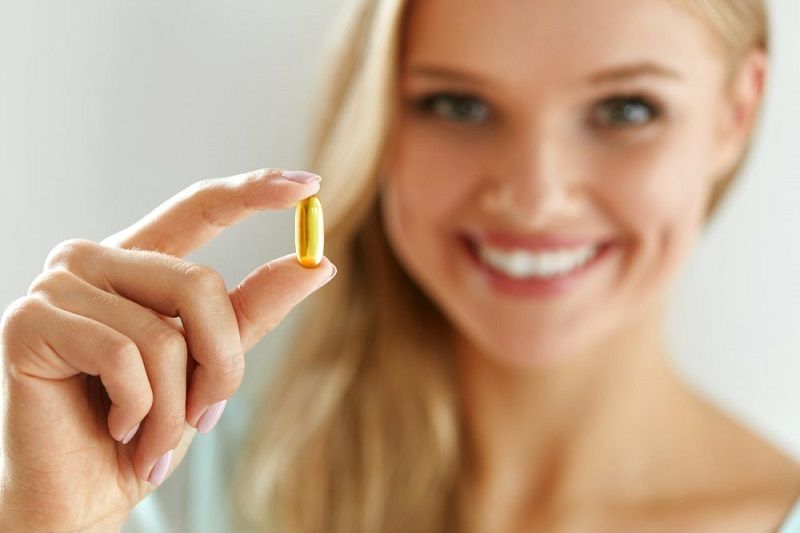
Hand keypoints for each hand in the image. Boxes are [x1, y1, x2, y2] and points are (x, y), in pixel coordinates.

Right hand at [0, 168, 335, 530]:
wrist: (82, 493)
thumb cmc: (146, 424)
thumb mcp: (211, 361)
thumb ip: (256, 308)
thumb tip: (319, 263)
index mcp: (137, 262)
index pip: (198, 208)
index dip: (251, 192)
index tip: (310, 186)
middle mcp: (93, 260)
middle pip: (200, 285)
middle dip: (220, 365)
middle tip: (205, 415)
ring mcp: (56, 285)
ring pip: (165, 333)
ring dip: (176, 405)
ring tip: (153, 435)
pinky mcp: (28, 322)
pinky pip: (122, 356)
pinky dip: (139, 410)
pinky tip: (119, 428)